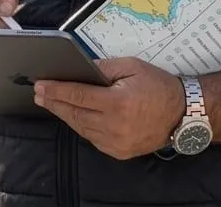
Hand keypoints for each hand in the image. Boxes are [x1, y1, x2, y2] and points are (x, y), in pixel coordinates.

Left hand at [34, 58, 186, 160]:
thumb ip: (103, 67)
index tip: (40, 85)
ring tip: (51, 103)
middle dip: (54, 103)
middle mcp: (115, 126)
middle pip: (75, 114)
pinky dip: (81, 126)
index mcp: (118, 103)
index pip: (78, 96)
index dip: (56, 90)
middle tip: (38, 94)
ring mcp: (116, 143)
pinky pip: (92, 138)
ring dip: (65, 115)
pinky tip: (73, 116)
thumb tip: (80, 69)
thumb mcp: (131, 67)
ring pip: (81, 128)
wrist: (182, 114)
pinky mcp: (118, 152)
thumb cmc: (158, 86)